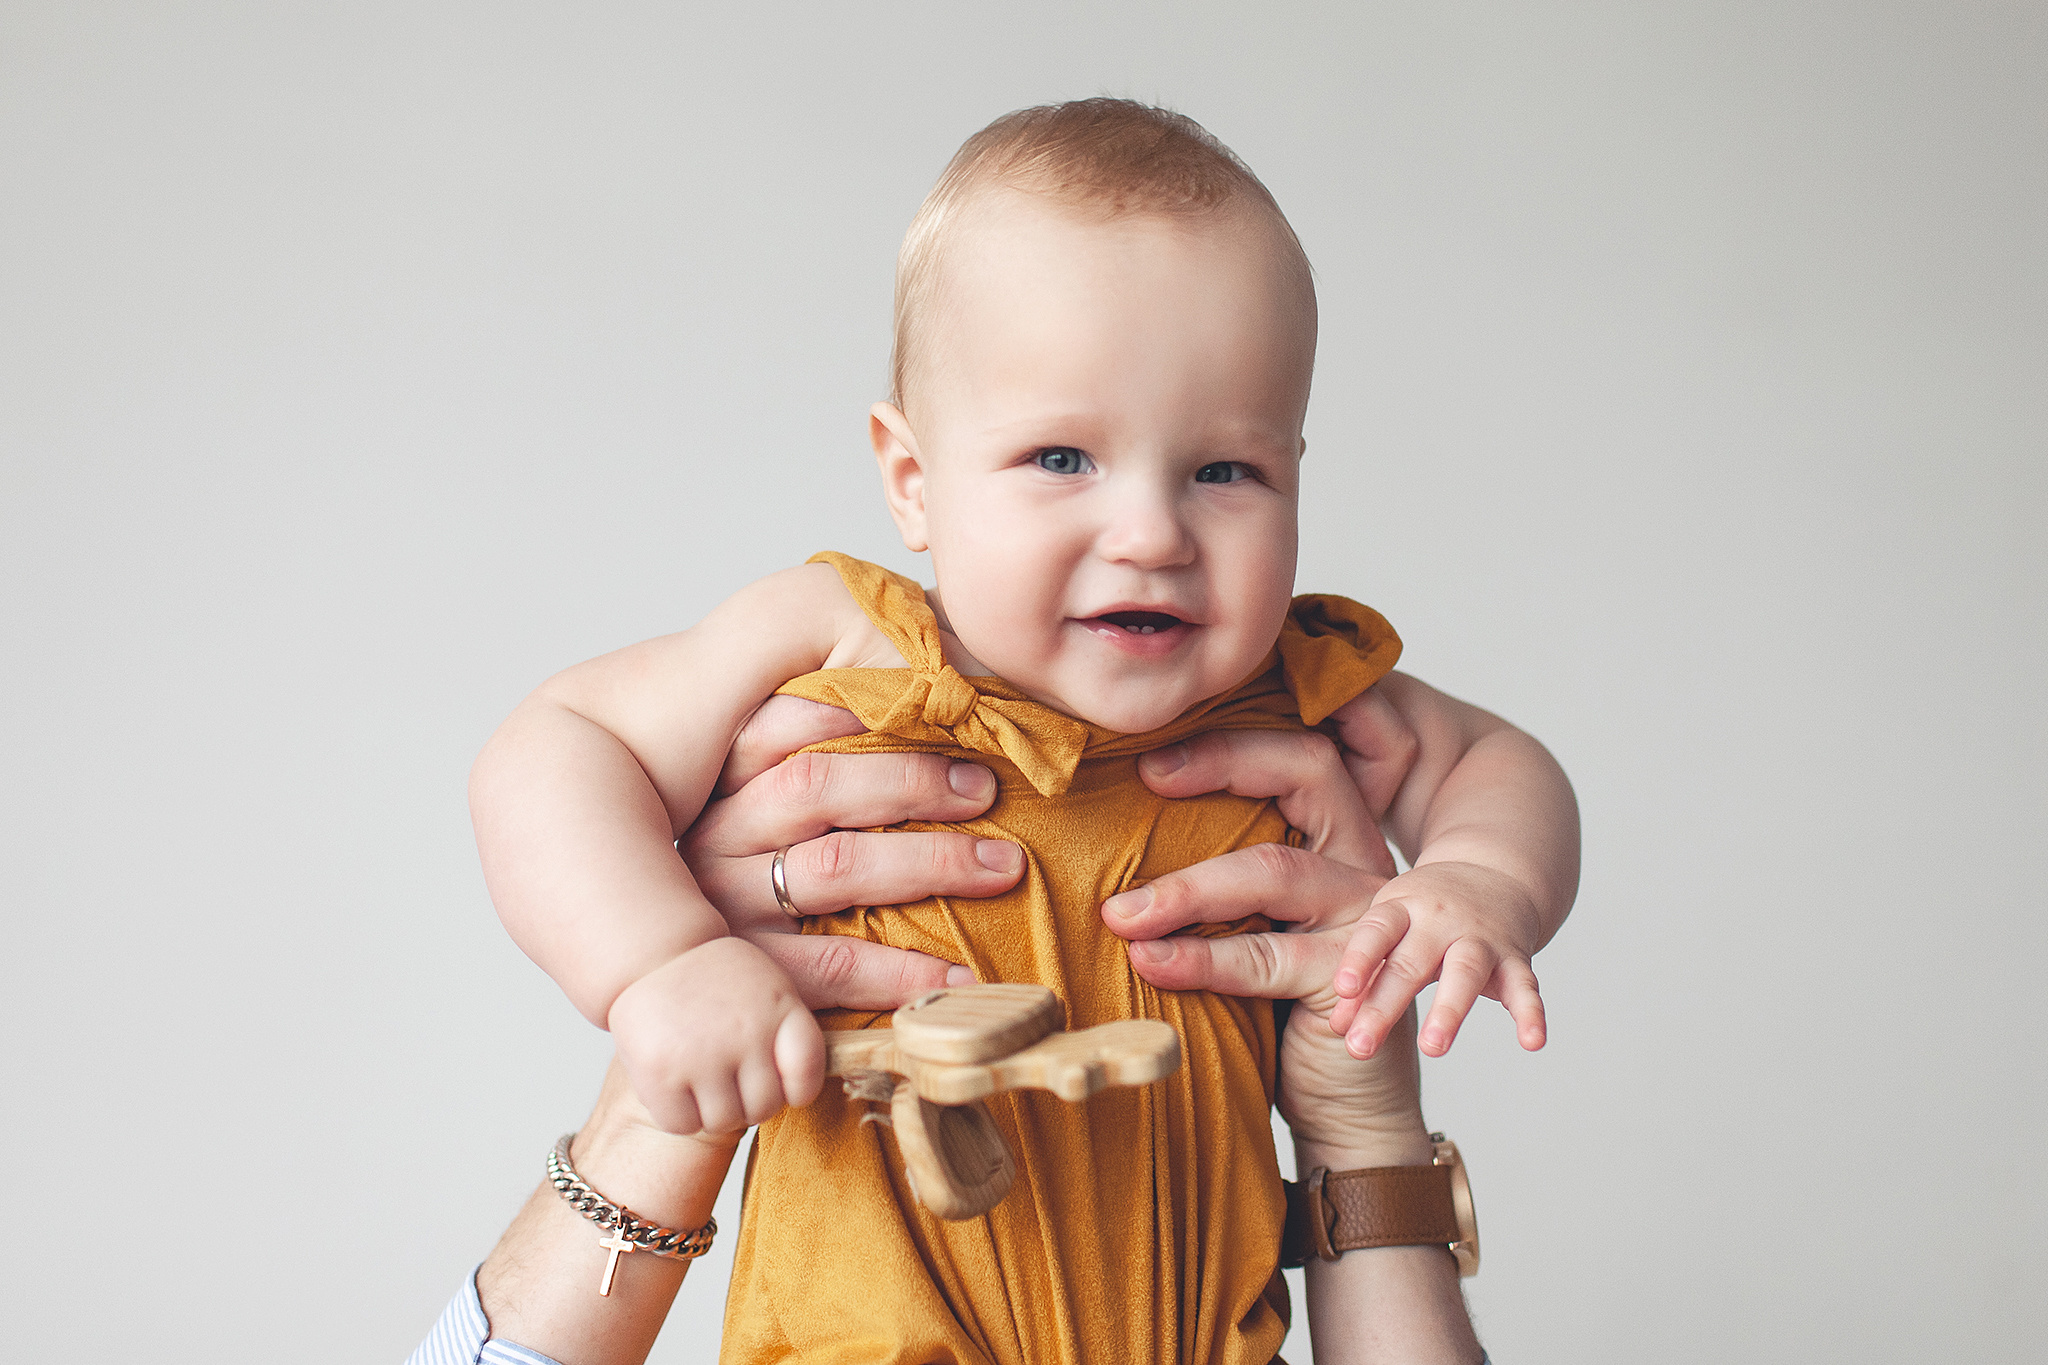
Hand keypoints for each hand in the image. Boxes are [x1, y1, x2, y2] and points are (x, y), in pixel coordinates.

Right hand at [608, 937, 824, 1134]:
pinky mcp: (660, 1072)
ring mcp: (703, 1054)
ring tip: (700, 1078)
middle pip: (765, 1106)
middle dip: (747, 1102)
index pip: (806, 1074)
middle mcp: (747, 1031)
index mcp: (781, 1006)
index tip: (782, 1083)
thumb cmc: (716, 979)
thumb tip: (799, 1087)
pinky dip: (680, 1115)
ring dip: (712, 1110)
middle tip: (728, 1078)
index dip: (797, 1089)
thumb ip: (788, 1029)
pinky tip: (675, 1086)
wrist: (652, 955)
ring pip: (724, 1120)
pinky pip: (683, 1124)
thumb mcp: (767, 986)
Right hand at [680, 695, 1025, 1007]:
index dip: (853, 708)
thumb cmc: (768, 885)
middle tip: (985, 788)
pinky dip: (902, 968)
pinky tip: (961, 971)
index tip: (932, 702)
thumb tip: (927, 705)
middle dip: (911, 780)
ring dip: (929, 862)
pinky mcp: (751, 975)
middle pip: (817, 785)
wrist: (705, 1013)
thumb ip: (824, 769)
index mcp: (722, 783)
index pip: (781, 723)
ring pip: (835, 867)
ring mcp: (727, 908)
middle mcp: (717, 836)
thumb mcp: (768, 817)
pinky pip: (833, 965)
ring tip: (1002, 866)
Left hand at [1136, 726, 1547, 1058]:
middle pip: (1306, 780)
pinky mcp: (1352, 978)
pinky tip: (1153, 963)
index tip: (1153, 761)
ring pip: (1274, 871)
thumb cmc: (1284, 1016)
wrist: (1346, 1110)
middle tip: (1145, 779)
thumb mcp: (1251, 932)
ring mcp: (1365, 919)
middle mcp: (1361, 865)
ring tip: (1121, 913)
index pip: (1300, 760)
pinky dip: (1203, 960)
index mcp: (1338, 838)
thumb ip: (1218, 890)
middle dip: (1222, 768)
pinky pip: (1269, 957)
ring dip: (1188, 889)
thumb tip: (1119, 862)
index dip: (1233, 747)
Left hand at [1328, 860, 1545, 1058]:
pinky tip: (1532, 1043)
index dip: (1359, 958)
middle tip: (1360, 1048)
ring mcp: (1482, 938)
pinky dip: (1531, 1014)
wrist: (1492, 872)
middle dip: (1385, 1006)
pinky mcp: (1515, 958)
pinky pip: (1525, 986)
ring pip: (1466, 972)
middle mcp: (1441, 920)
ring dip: (1449, 1011)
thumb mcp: (1390, 928)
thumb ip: (1366, 976)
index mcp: (1402, 908)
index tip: (1344, 989)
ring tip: (1432, 1048)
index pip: (1377, 931)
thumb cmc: (1423, 914)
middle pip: (1411, 963)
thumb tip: (1338, 1026)